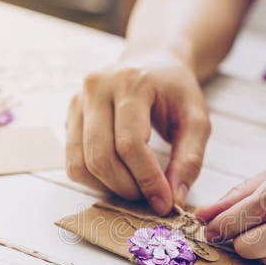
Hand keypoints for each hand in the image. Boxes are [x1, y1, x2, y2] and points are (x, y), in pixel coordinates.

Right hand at [65, 50, 210, 214]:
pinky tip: (118, 177)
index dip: (147, 179)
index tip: (164, 202)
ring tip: (135, 187)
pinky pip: (72, 162)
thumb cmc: (175, 90)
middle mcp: (96, 88)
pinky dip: (94, 180)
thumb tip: (174, 199)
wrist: (152, 62)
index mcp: (131, 82)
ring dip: (109, 187)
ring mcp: (77, 101)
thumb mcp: (196, 119)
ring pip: (81, 164)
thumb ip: (190, 158)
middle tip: (150, 197)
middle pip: (101, 156)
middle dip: (127, 187)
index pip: (130, 143)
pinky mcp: (69, 117)